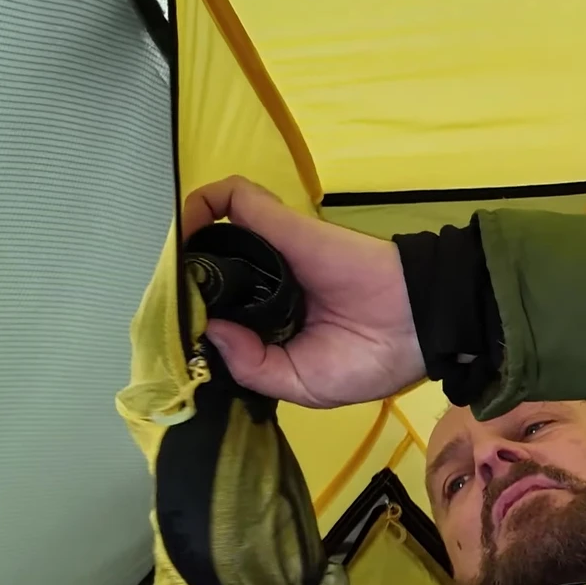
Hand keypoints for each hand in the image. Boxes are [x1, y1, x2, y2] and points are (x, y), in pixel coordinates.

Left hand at [179, 176, 425, 406]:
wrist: (417, 325)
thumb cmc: (368, 359)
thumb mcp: (300, 384)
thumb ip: (251, 365)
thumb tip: (208, 330)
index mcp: (275, 322)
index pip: (221, 312)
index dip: (193, 318)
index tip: (175, 333)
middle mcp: (269, 283)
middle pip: (211, 270)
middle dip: (184, 282)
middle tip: (168, 301)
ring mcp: (275, 252)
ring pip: (215, 231)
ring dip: (187, 242)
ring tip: (169, 268)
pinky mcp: (283, 226)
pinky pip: (234, 200)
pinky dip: (203, 205)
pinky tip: (183, 231)